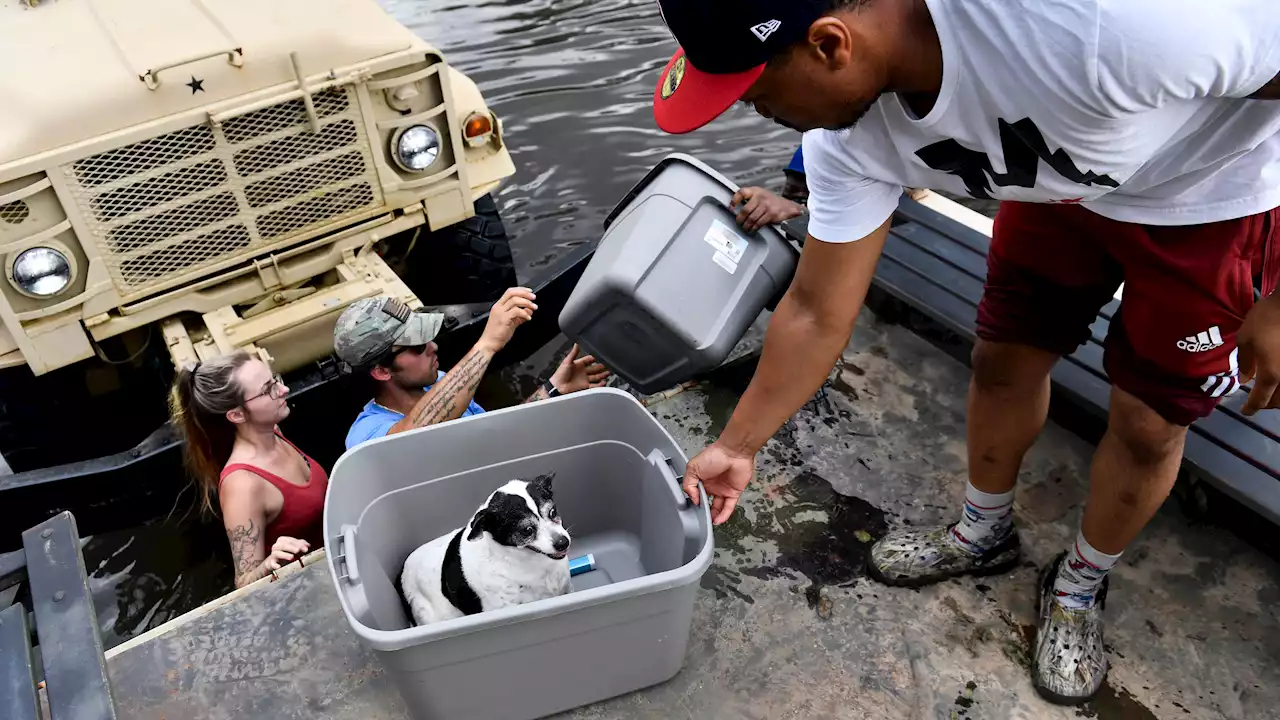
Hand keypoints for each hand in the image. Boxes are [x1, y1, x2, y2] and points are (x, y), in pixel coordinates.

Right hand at [262, 536, 308, 572]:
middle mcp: (276, 546)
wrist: (274, 561)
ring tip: (291, 557)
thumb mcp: (293, 546)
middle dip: (292, 547)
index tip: (306, 549)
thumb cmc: (285, 552)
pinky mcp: (271, 563)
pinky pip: (272, 564)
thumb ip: (301, 544)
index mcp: (282, 540)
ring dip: (284, 555)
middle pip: (283, 545)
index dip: (299, 544)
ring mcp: (273, 555)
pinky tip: (279, 567)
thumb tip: (308, 545)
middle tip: (298, 550)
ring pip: (277, 553)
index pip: (290, 540)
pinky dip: (275, 565)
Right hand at [478, 287, 536, 353]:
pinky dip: (525, 313)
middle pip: (512, 293)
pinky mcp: (503, 319)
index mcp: (498, 306)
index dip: (521, 290)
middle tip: (534, 298)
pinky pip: (516, 311)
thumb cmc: (497, 335)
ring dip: (527, 303)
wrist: (488, 344)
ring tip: (534, 308)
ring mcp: (500, 313)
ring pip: (515, 301)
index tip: (530, 292)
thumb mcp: (510, 323)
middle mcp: (498, 307)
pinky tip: (528, 318)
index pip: (510, 292)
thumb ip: (520, 316)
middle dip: (525, 294)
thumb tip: (529, 311)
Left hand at [549, 343, 611, 393]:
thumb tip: (576, 343)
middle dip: (601, 366)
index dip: (595, 358)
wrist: (558, 386)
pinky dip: (599, 384)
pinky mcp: (585, 386)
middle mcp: (583, 371)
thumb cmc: (560, 374)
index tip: (601, 355)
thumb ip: (574, 353)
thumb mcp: (568, 361)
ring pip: (596, 376)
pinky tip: (603, 382)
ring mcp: (584, 379)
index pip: (589, 360)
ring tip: (609, 372)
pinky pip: (594, 385)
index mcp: (579, 364)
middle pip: (595, 368)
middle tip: (608, 364)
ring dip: (602, 374)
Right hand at [682, 442, 754, 524]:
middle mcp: (712, 485)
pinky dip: (724, 515)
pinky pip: (729, 507)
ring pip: (718, 507)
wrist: (734, 452)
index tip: (692, 509)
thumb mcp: (693, 468)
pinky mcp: (734, 492)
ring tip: (709, 522)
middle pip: (707, 503)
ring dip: (714, 516)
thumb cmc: (714, 454)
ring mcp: (723, 489)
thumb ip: (689, 484)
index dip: (694, 502)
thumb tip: (693, 499)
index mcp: (701, 478)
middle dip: (704, 511)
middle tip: (701, 518)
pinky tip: (718, 520)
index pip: (696, 495)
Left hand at [732, 186, 804, 232]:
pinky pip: (759, 223)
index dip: (734, 200)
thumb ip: (750, 199)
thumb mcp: (760, 195)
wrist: (787, 206)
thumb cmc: (771, 202)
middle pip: (745, 210)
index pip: (742, 192)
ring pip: (751, 218)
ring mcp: (766, 205)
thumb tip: (735, 209)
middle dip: (740, 219)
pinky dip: (754, 228)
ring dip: (746, 225)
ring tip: (745, 228)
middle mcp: (760, 197)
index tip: (731, 207)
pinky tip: (752, 229)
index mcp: (756, 191)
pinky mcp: (771, 214)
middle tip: (738, 223)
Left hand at [1238, 292, 1279, 414]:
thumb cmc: (1267, 319)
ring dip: (1279, 397)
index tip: (1245, 411)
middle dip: (1266, 404)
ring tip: (1270, 391)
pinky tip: (1279, 378)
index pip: (1260, 400)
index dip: (1251, 408)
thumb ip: (1244, 361)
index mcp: (1271, 374)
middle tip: (1256, 400)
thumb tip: (1245, 378)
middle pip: (1279, 401)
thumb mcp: (1245, 338)